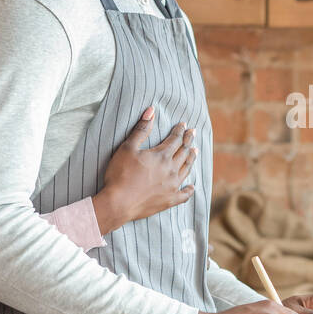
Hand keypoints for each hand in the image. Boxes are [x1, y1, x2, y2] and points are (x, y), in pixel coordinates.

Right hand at [92, 106, 195, 233]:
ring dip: (191, 159)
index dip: (179, 130)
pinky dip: (189, 190)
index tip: (184, 124)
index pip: (175, 139)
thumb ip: (141, 129)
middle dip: (188, 140)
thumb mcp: (127, 148)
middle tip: (192, 133)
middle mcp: (171, 169)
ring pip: (186, 169)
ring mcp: (172, 186)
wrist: (118, 203)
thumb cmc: (120, 174)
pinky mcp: (170, 200)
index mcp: (162, 155)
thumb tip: (152, 110)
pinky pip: (184, 194)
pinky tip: (192, 186)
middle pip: (184, 152)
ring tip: (194, 151)